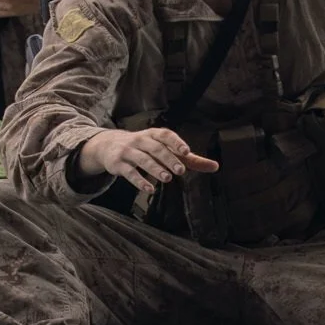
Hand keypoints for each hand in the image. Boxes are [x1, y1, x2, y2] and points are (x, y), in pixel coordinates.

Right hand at [76, 128, 217, 194]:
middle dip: (168, 159)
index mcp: (154, 135)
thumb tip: (215, 166)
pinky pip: (129, 172)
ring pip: (142, 159)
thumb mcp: (165, 149)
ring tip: (167, 179)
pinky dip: (139, 181)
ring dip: (155, 169)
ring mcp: (128, 151)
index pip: (165, 135)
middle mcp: (140, 140)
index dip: (176, 142)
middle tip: (181, 171)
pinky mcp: (118, 164)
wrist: (109, 145)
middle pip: (155, 148)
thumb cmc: (144, 148)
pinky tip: (149, 189)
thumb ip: (190, 159)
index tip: (187, 151)